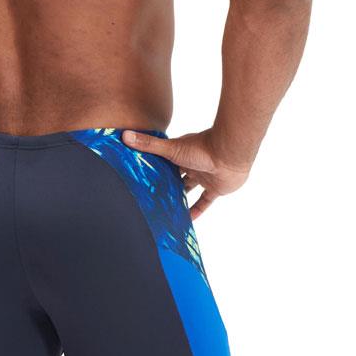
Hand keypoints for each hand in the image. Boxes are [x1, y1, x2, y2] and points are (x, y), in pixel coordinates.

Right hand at [121, 128, 251, 219]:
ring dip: (180, 197)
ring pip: (190, 189)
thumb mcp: (171, 148)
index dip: (155, 168)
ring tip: (165, 209)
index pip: (165, 161)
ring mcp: (204, 177)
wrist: (230, 155)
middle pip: (176, 176)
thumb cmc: (202, 148)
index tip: (141, 178)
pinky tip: (187, 221)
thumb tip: (124, 135)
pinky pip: (204, 202)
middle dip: (166, 184)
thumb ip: (148, 144)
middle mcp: (192, 164)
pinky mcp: (215, 189)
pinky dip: (197, 211)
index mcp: (181, 153)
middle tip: (151, 197)